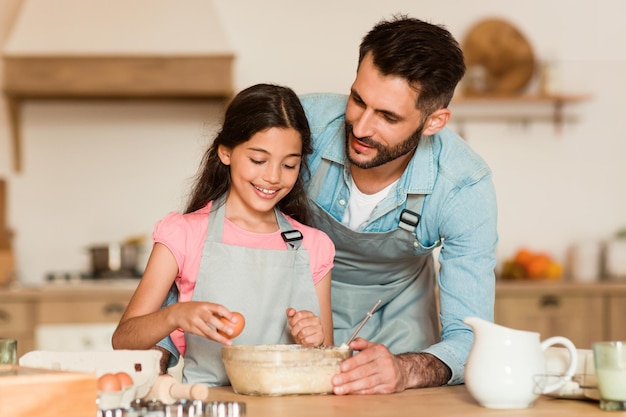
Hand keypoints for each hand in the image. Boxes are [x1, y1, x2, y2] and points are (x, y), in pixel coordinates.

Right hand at [167, 301, 235, 344]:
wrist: (177, 313)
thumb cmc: (195, 309)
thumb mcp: (204, 306)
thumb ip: (215, 311)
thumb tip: (232, 317)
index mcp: (205, 305)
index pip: (218, 308)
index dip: (227, 314)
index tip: (235, 320)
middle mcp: (199, 313)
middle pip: (211, 320)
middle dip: (222, 326)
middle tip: (232, 332)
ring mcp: (194, 322)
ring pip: (208, 331)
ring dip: (219, 338)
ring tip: (229, 342)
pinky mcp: (191, 329)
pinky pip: (204, 335)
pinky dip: (213, 339)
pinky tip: (220, 341)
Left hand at [285, 308, 323, 346]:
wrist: (310, 341)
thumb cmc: (302, 329)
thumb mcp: (294, 320)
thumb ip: (290, 313)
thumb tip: (291, 311)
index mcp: (310, 314)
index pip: (299, 314)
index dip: (293, 322)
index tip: (292, 325)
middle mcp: (316, 319)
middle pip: (300, 324)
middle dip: (295, 330)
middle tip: (296, 333)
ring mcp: (319, 328)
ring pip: (303, 332)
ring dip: (299, 336)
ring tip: (300, 337)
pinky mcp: (320, 337)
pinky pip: (307, 340)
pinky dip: (303, 341)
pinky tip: (305, 340)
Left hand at [331, 338, 451, 394]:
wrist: (403, 370)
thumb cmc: (382, 358)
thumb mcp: (373, 347)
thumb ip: (361, 343)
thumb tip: (350, 343)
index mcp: (380, 351)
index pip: (365, 356)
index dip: (353, 362)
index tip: (341, 367)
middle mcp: (386, 363)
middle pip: (364, 372)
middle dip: (348, 377)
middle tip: (335, 381)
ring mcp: (389, 376)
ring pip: (367, 383)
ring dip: (351, 387)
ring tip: (339, 389)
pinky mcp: (389, 388)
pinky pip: (372, 391)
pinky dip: (360, 392)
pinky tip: (350, 393)